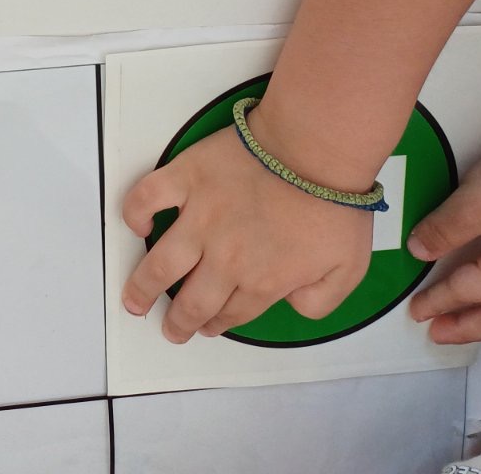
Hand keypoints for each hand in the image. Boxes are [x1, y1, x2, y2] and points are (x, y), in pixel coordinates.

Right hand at [121, 125, 372, 342]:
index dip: (216, 325)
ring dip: (142, 287)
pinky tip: (138, 224)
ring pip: (160, 263)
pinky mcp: (185, 179)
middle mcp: (223, 258)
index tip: (207, 327)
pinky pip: (146, 199)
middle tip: (169, 329)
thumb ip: (320, 300)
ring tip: (132, 300)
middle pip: (191, 301)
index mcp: (262, 280)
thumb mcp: (348, 269)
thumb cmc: (334, 205)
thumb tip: (290, 304)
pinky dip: (135, 214)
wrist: (313, 151)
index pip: (231, 313)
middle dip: (177, 322)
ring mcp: (199, 218)